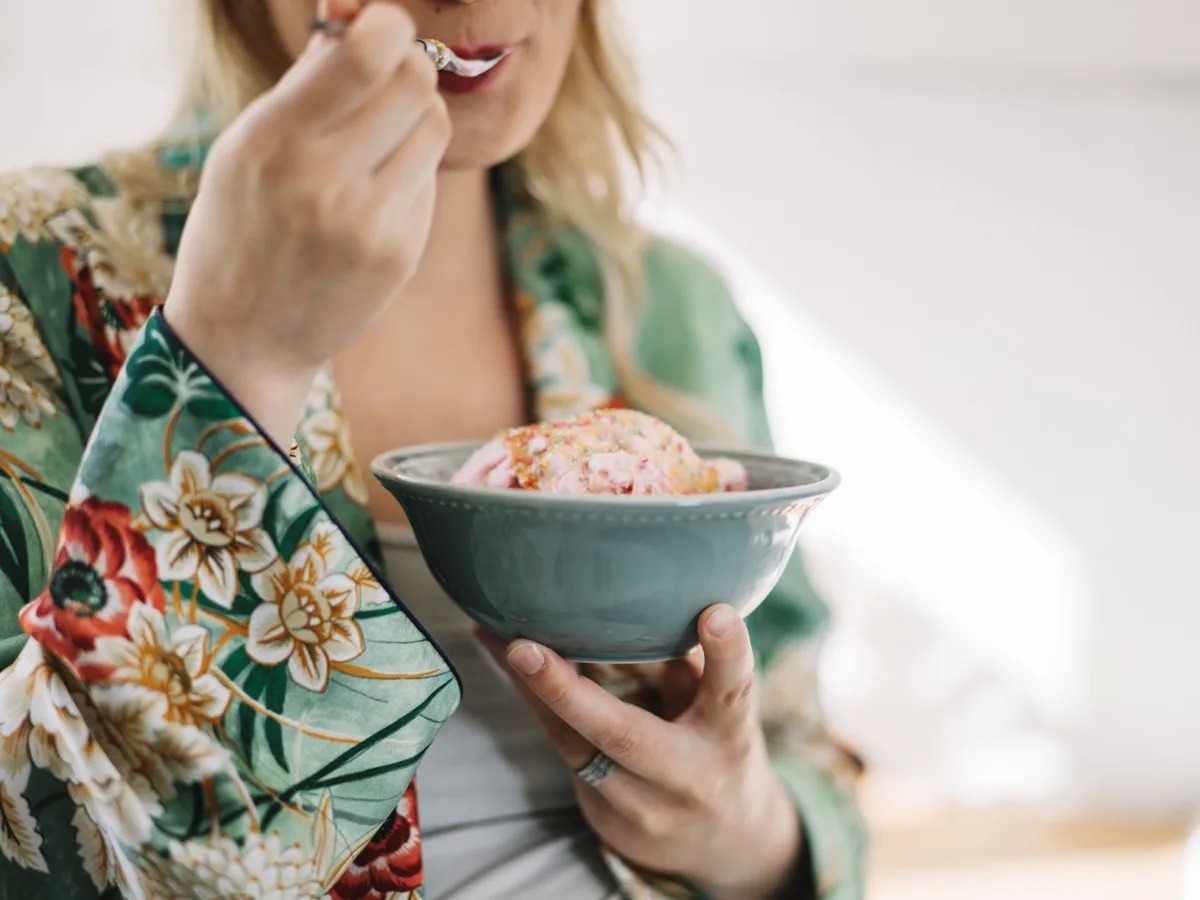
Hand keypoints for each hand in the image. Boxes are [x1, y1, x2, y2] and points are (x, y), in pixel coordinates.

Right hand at [164, 0, 448, 444]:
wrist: (244, 338)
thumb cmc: (238, 229)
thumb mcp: (243, 150)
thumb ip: (304, 86)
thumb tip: (357, 24)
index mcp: (274, 140)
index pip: (369, 54)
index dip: (388, 26)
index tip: (379, 30)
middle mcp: (325, 180)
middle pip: (415, 81)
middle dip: (406, 66)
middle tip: (385, 78)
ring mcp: (370, 222)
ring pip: (434, 125)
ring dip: (414, 117)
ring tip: (377, 138)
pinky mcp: (401, 252)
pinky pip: (428, 178)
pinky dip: (408, 171)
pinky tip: (372, 193)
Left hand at [481, 605, 803, 899]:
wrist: (723, 844)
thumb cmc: (718, 749)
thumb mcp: (725, 709)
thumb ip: (700, 664)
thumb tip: (662, 596)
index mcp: (727, 736)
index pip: (732, 692)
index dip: (727, 653)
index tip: (715, 614)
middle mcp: (687, 776)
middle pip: (623, 735)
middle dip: (566, 692)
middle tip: (522, 648)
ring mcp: (642, 807)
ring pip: (575, 747)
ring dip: (530, 692)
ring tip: (495, 638)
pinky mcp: (605, 819)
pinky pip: (564, 753)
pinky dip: (536, 708)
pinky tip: (509, 667)